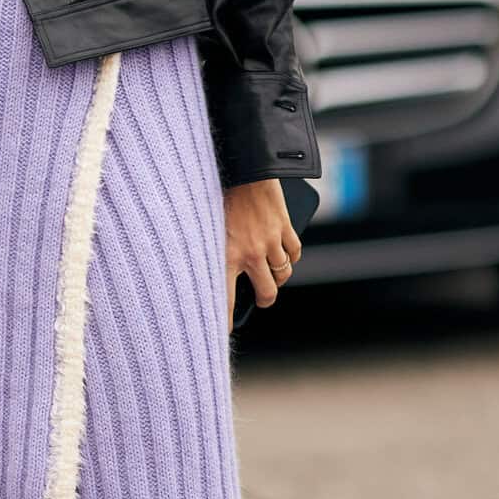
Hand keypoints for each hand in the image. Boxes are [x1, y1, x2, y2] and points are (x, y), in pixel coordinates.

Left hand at [223, 178, 300, 332]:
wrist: (243, 165)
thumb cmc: (216, 193)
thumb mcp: (204, 223)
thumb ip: (210, 247)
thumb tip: (210, 267)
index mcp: (225, 255)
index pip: (224, 299)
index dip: (225, 321)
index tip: (222, 333)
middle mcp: (251, 253)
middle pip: (267, 292)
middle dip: (264, 300)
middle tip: (260, 300)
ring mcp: (271, 241)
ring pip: (283, 272)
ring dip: (279, 276)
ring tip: (272, 275)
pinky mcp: (285, 227)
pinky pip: (295, 252)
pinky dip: (292, 256)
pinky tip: (285, 254)